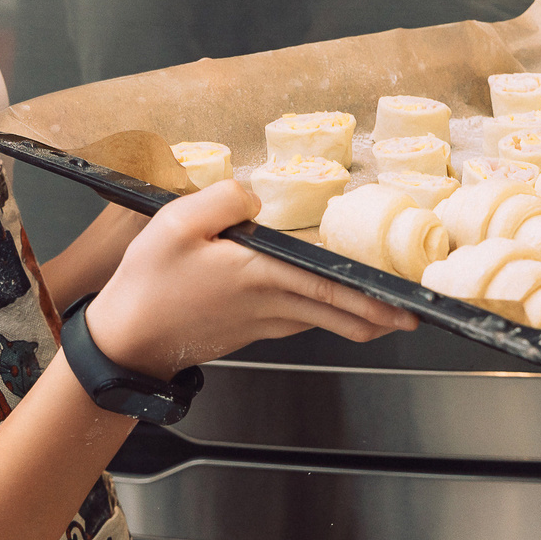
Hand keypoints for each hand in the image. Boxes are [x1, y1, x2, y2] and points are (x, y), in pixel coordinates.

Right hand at [86, 180, 415, 377]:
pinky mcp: (252, 330)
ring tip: (385, 311)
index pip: (331, 287)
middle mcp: (271, 304)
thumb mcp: (177, 221)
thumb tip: (258, 198)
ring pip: (323, 320)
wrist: (126, 341)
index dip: (372, 297)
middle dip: (381, 316)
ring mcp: (264, 323)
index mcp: (260, 275)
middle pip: (340, 313)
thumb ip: (226, 199)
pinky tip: (329, 305)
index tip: (405, 304)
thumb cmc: (148, 283)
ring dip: (357, 317)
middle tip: (414, 317)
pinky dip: (326, 316)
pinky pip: (300, 320)